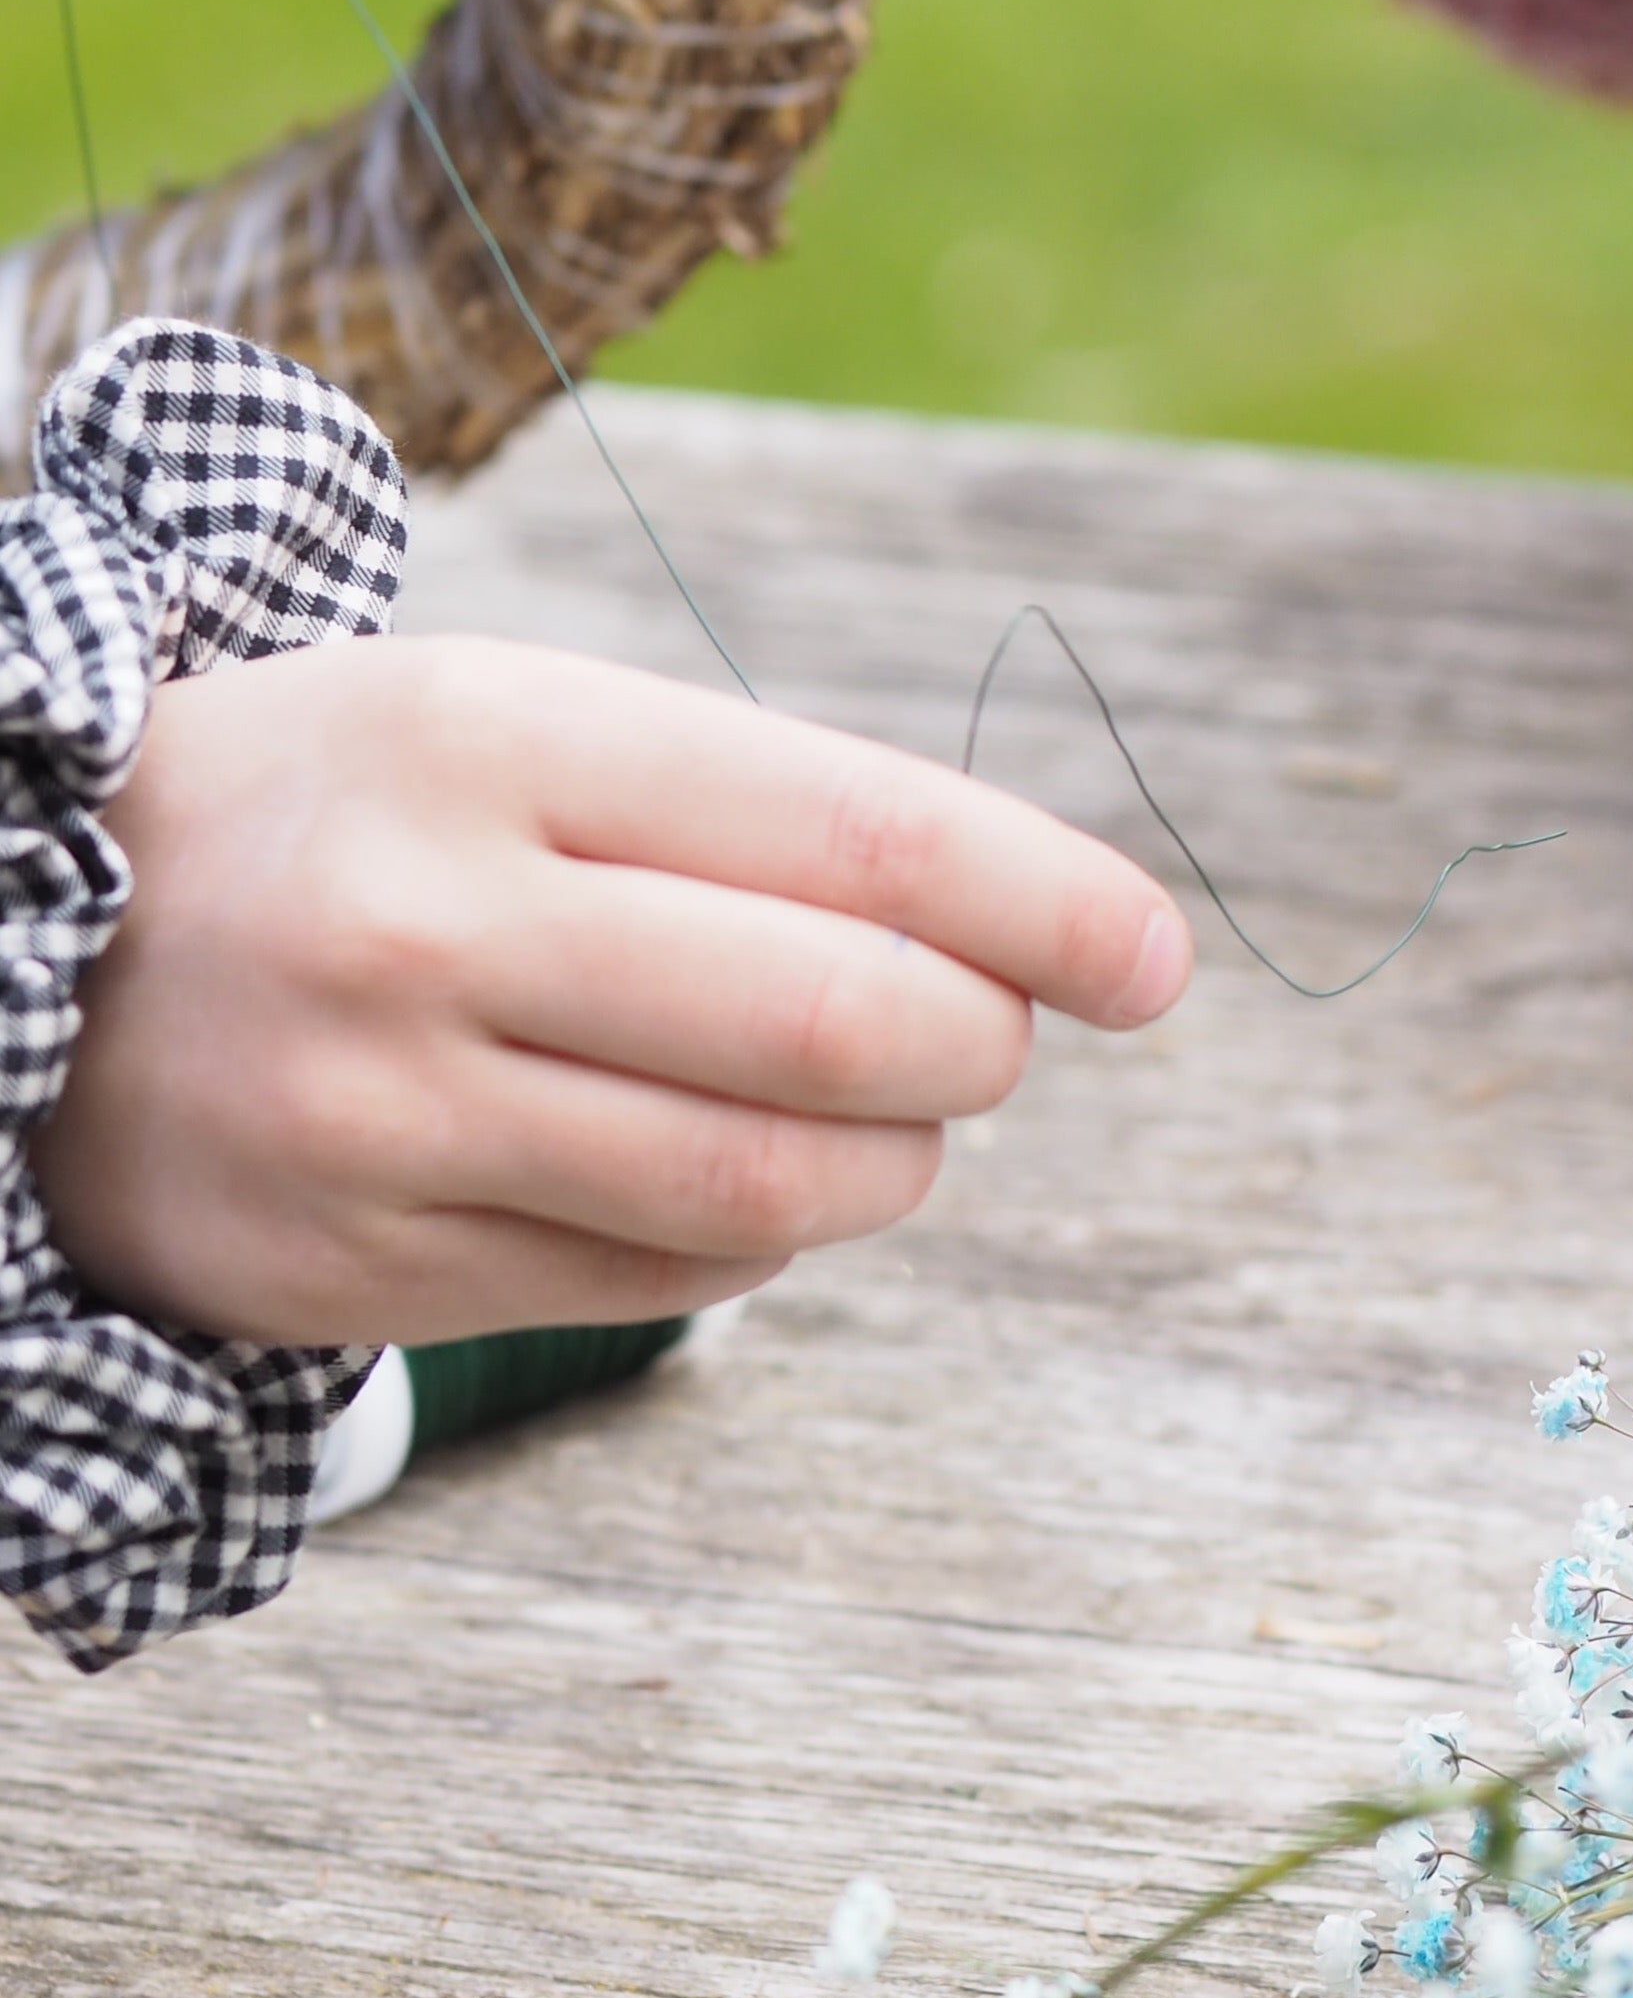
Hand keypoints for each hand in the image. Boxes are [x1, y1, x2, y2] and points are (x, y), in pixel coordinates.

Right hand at [28, 637, 1191, 1346]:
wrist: (24, 933)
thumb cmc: (354, 804)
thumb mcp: (522, 722)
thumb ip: (755, 815)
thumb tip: (1022, 932)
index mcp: (504, 740)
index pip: (864, 835)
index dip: (1050, 902)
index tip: (1156, 959)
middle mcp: (437, 925)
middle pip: (839, 1024)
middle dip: (980, 1042)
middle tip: (1000, 1034)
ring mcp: (382, 1110)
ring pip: (765, 1180)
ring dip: (896, 1160)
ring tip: (897, 1115)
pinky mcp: (349, 1261)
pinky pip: (654, 1275)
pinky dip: (759, 1231)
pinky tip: (746, 1174)